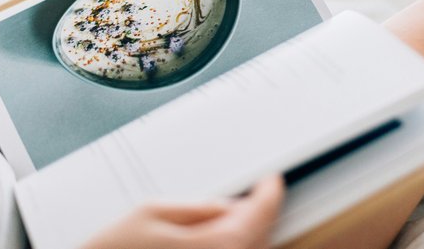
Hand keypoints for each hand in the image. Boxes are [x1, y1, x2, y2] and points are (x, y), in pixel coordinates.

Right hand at [81, 175, 284, 248]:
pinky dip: (238, 245)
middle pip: (261, 234)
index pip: (260, 213)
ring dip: (251, 231)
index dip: (270, 192)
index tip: (271, 180)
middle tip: (255, 192)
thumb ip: (197, 206)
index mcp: (215, 244)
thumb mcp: (152, 212)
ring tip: (235, 213)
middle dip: (260, 211)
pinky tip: (221, 237)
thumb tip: (225, 203)